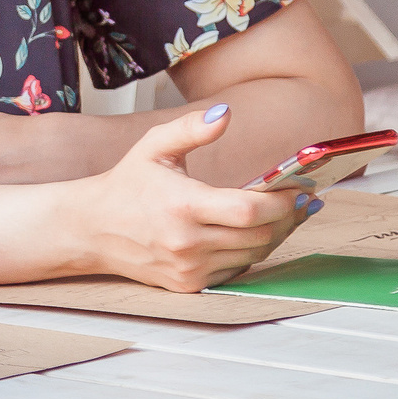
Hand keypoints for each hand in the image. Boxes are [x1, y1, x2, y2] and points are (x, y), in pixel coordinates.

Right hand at [63, 106, 302, 291]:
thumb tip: (226, 114)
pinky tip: (256, 234)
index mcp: (182, 205)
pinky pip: (235, 271)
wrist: (92, 229)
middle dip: (289, 218)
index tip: (299, 188)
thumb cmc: (127, 184)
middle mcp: (187, 242)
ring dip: (275, 235)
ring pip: (253, 255)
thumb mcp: (154, 146)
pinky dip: (251, 252)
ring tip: (288, 215)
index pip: (249, 210)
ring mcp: (188, 268)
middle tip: (305, 201)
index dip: (282, 201)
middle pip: (260, 236)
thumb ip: (191, 128)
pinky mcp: (188, 284)